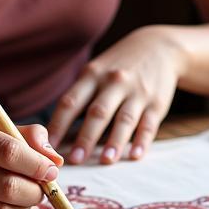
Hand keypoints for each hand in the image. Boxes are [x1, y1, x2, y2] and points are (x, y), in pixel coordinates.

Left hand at [47, 26, 185, 165]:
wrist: (160, 47)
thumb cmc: (117, 66)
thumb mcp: (96, 71)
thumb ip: (79, 97)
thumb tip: (57, 134)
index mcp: (93, 75)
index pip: (71, 102)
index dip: (59, 124)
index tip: (49, 145)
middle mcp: (114, 82)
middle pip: (98, 112)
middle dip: (85, 137)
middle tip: (75, 159)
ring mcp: (137, 92)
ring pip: (124, 119)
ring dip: (114, 142)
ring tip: (105, 161)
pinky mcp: (157, 103)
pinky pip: (149, 124)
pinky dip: (142, 141)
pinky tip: (136, 155)